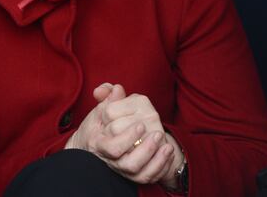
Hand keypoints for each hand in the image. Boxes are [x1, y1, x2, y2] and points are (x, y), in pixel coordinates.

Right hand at [66, 83, 180, 185]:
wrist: (98, 143)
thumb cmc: (101, 124)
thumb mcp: (101, 109)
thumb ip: (108, 97)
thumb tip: (116, 89)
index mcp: (98, 143)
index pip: (112, 148)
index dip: (127, 138)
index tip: (140, 124)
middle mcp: (110, 159)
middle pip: (128, 163)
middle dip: (144, 149)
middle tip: (157, 133)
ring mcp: (123, 168)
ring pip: (139, 171)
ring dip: (153, 157)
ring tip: (163, 140)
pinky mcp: (135, 174)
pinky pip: (149, 176)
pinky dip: (160, 165)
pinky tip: (167, 150)